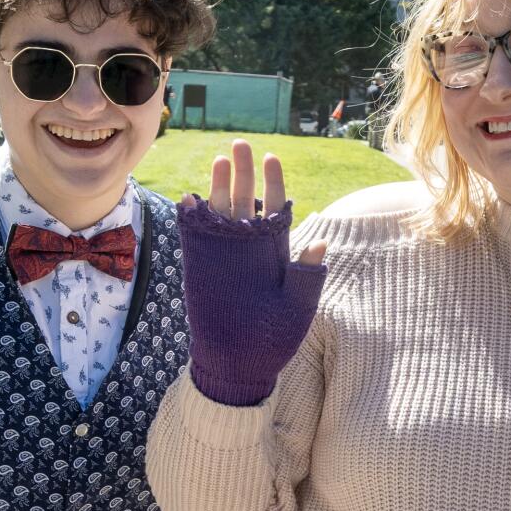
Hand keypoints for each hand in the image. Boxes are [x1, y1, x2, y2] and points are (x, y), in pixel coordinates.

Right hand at [179, 139, 328, 406]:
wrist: (239, 366)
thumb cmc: (274, 341)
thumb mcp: (298, 308)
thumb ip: (307, 275)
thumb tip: (319, 240)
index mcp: (275, 255)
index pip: (276, 209)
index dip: (274, 184)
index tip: (272, 157)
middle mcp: (249, 252)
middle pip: (247, 203)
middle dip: (244, 172)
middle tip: (240, 144)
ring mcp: (223, 259)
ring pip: (221, 215)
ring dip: (220, 188)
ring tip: (220, 160)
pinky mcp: (201, 270)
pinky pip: (195, 238)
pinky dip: (192, 219)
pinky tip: (191, 197)